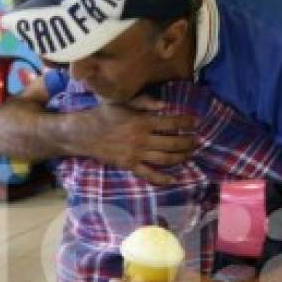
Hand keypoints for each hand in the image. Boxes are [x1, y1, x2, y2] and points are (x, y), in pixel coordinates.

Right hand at [73, 95, 196, 185]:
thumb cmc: (104, 114)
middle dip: (188, 142)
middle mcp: (142, 139)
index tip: (195, 122)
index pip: (171, 123)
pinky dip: (163, 179)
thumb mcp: (122, 101)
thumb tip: (166, 106)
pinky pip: (149, 175)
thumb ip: (144, 101)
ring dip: (181, 157)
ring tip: (190, 154)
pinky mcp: (130, 165)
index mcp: (142, 121)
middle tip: (196, 140)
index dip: (186, 122)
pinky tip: (174, 180)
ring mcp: (137, 154)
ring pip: (165, 159)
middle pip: (172, 143)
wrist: (84, 134)